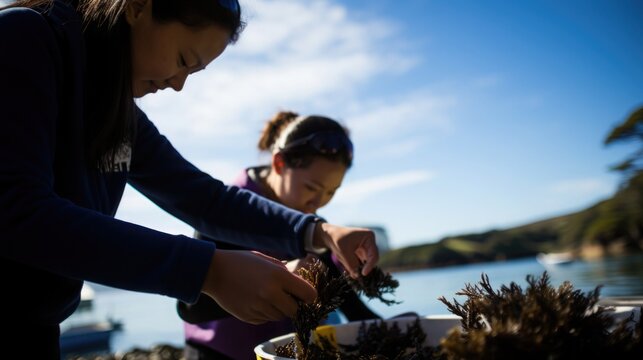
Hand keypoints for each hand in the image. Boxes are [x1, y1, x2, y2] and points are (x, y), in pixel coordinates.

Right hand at [201, 250, 316, 324]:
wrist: (214, 272)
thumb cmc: (241, 261)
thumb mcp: (266, 260)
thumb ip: (284, 272)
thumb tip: (300, 285)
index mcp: (278, 276)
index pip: (308, 294)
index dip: (309, 296)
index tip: (306, 295)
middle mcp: (271, 294)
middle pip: (295, 311)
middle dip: (294, 306)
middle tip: (287, 298)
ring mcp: (259, 307)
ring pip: (279, 317)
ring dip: (278, 309)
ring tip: (266, 296)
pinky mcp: (249, 317)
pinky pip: (265, 320)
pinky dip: (264, 313)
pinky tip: (255, 301)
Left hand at [313, 223, 378, 277]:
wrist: (329, 235)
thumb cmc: (337, 239)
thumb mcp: (344, 252)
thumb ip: (352, 265)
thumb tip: (357, 276)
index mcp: (369, 237)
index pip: (374, 255)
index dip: (370, 266)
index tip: (363, 274)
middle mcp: (370, 242)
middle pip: (370, 259)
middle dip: (362, 267)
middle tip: (356, 275)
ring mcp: (365, 247)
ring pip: (364, 263)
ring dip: (356, 266)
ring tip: (345, 260)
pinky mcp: (360, 253)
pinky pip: (359, 263)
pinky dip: (353, 265)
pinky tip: (345, 260)